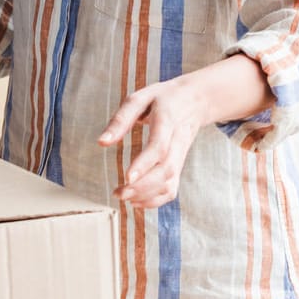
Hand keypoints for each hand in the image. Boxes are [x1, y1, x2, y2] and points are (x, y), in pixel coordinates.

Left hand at [99, 79, 212, 208]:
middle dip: (143, 186)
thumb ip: (121, 119)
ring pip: (170, 182)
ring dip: (147, 195)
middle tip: (120, 193)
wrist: (196, 100)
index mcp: (167, 120)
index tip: (127, 178)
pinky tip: (137, 201)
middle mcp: (178, 140)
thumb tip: (102, 142)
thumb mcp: (140, 98)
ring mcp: (181, 155)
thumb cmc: (163, 98)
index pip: (159, 146)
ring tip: (123, 196)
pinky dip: (156, 200)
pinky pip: (172, 187)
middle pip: (166, 169)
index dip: (144, 164)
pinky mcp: (180, 164)